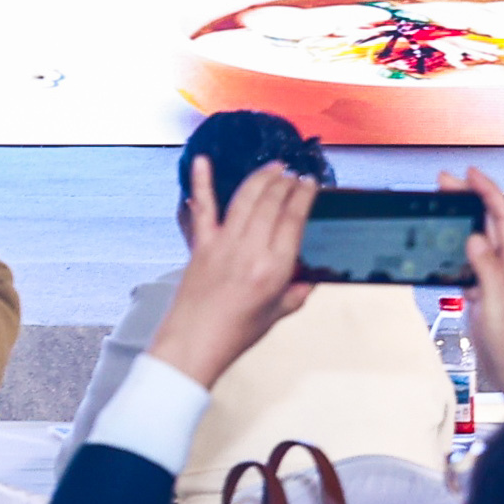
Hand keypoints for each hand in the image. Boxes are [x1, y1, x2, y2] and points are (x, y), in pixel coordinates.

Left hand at [146, 159, 318, 387]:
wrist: (195, 342)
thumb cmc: (235, 333)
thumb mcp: (276, 314)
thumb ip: (295, 293)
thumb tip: (309, 280)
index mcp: (274, 269)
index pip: (294, 220)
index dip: (303, 196)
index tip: (309, 183)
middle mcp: (250, 251)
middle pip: (271, 203)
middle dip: (285, 182)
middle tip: (293, 173)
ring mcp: (223, 244)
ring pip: (245, 199)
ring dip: (260, 178)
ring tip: (273, 167)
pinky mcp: (200, 245)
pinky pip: (203, 208)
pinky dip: (202, 182)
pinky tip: (202, 161)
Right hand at [439, 168, 503, 409]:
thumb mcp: (498, 307)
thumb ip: (487, 271)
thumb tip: (475, 237)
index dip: (488, 192)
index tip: (468, 174)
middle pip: (492, 222)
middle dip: (471, 197)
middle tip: (444, 183)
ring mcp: (499, 279)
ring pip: (481, 238)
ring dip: (463, 218)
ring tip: (442, 204)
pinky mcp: (487, 292)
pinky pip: (472, 259)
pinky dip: (457, 244)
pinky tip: (443, 243)